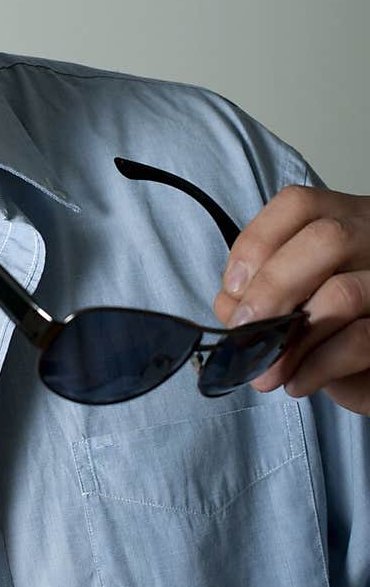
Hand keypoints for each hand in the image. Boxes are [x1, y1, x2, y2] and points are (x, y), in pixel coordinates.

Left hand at [212, 184, 369, 414]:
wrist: (369, 368)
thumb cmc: (328, 327)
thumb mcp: (291, 300)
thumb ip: (258, 293)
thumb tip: (231, 306)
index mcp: (344, 221)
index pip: (298, 205)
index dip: (256, 243)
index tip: (232, 288)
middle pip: (325, 240)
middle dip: (272, 289)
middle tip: (244, 332)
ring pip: (343, 293)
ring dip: (291, 340)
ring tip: (266, 371)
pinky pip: (360, 341)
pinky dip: (318, 365)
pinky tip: (297, 381)